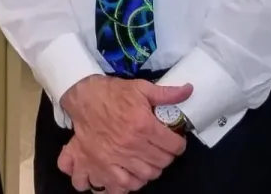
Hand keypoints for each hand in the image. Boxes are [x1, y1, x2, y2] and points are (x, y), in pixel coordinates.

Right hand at [59, 76, 192, 188]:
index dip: (178, 144)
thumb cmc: (112, 92)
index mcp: (143, 125)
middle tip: (161, 148)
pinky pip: (122, 186)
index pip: (174, 146)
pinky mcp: (102, 165)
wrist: (82, 96)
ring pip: (146, 176)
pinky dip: (130, 183)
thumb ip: (165, 93)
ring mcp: (116, 158)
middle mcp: (132, 145)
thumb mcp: (139, 87)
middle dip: (166, 156)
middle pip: (162, 162)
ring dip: (151, 169)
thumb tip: (189, 90)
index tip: (175, 141)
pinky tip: (132, 173)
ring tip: (148, 159)